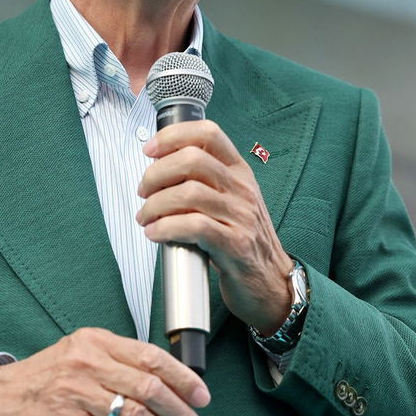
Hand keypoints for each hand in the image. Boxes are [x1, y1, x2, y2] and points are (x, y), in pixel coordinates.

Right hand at [0, 327, 209, 415]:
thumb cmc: (44, 379)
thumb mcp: (79, 355)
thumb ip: (117, 361)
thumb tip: (166, 381)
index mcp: (95, 341)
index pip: (151, 356)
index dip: (183, 378)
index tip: (201, 395)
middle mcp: (87, 363)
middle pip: (149, 388)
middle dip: (180, 411)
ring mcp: (76, 395)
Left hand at [137, 120, 293, 335]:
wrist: (271, 282)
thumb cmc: (242, 239)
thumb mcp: (230, 200)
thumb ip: (204, 181)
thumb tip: (158, 168)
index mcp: (239, 171)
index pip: (208, 133)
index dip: (173, 136)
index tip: (150, 150)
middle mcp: (242, 188)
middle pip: (192, 159)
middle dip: (156, 174)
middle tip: (144, 191)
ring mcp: (241, 216)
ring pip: (188, 193)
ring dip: (155, 204)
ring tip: (145, 217)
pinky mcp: (235, 244)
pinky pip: (194, 226)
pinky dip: (166, 227)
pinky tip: (155, 233)